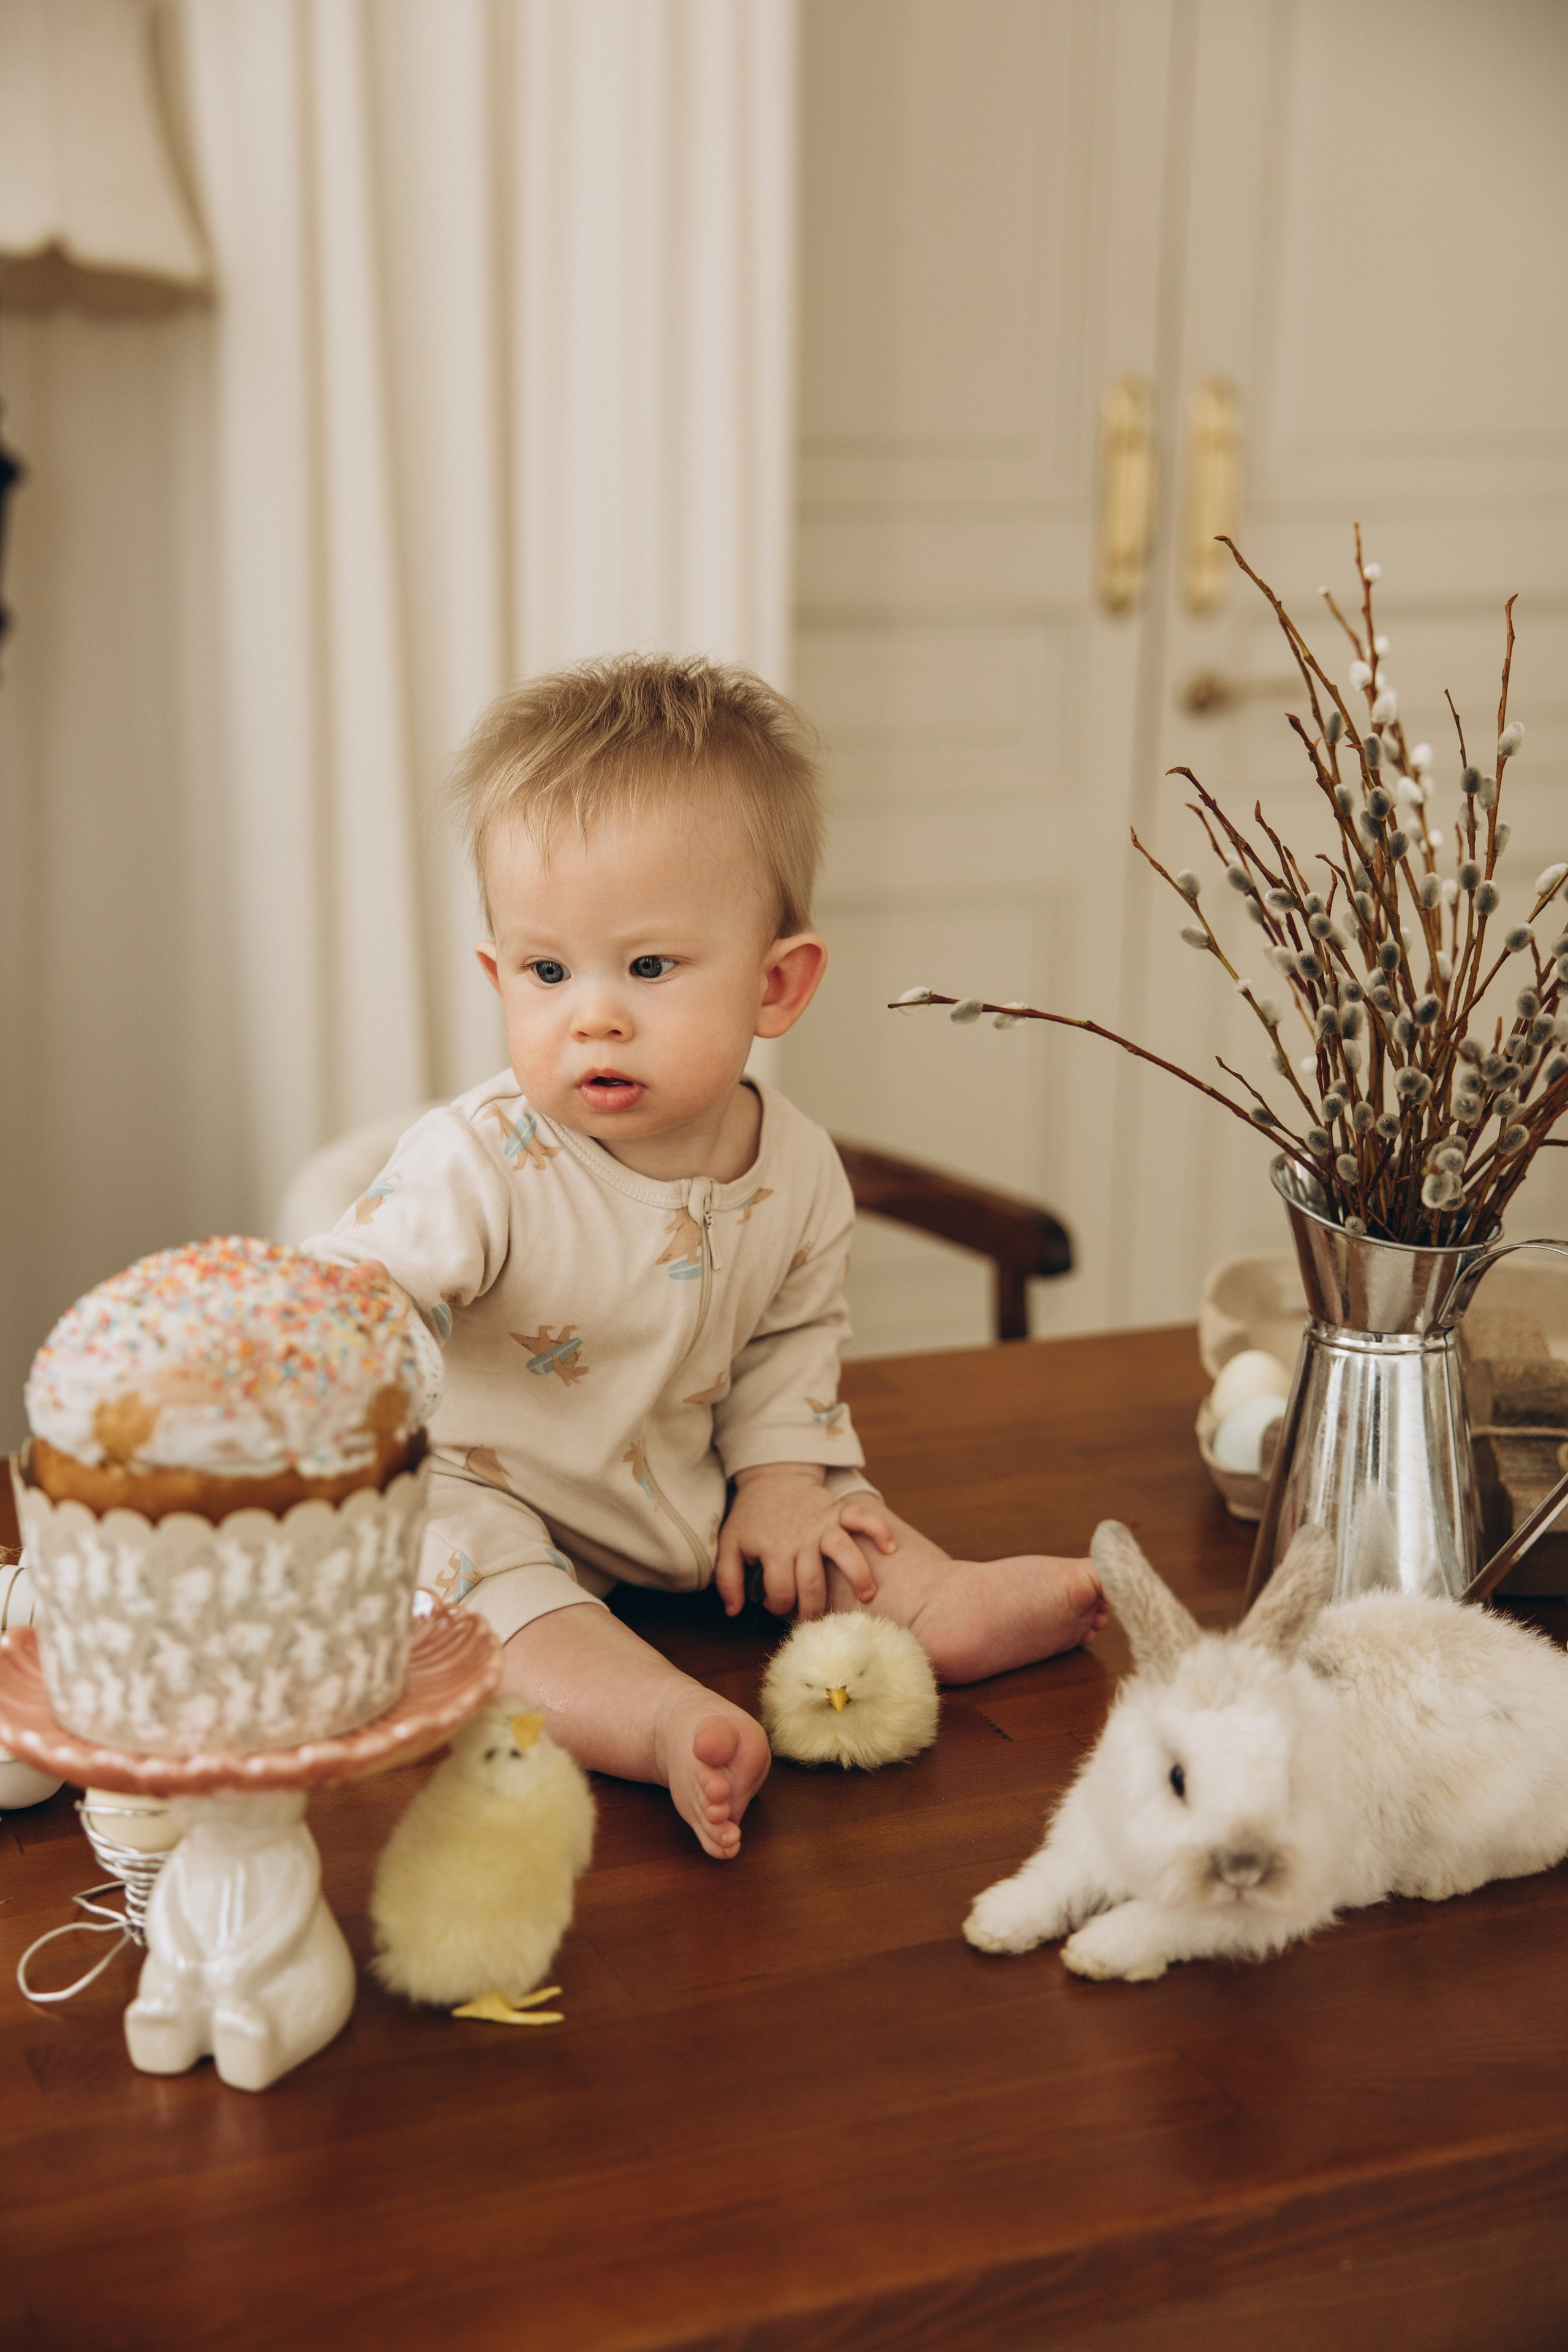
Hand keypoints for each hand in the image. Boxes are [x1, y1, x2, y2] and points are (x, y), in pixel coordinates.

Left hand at [714, 1466, 896, 1618]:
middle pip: (813, 1582)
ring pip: (844, 1552)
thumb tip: (733, 1612)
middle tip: (818, 1618)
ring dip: (857, 1576)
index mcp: (773, 1549)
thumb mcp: (729, 1544)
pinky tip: (888, 1548)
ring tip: (866, 1597)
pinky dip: (878, 1530)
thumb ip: (727, 1579)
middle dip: (815, 1608)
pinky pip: (862, 1517)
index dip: (778, 1606)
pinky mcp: (837, 1510)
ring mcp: (822, 1523)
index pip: (781, 1592)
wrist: (771, 1476)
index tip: (777, 1604)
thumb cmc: (751, 1515)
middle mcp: (800, 1538)